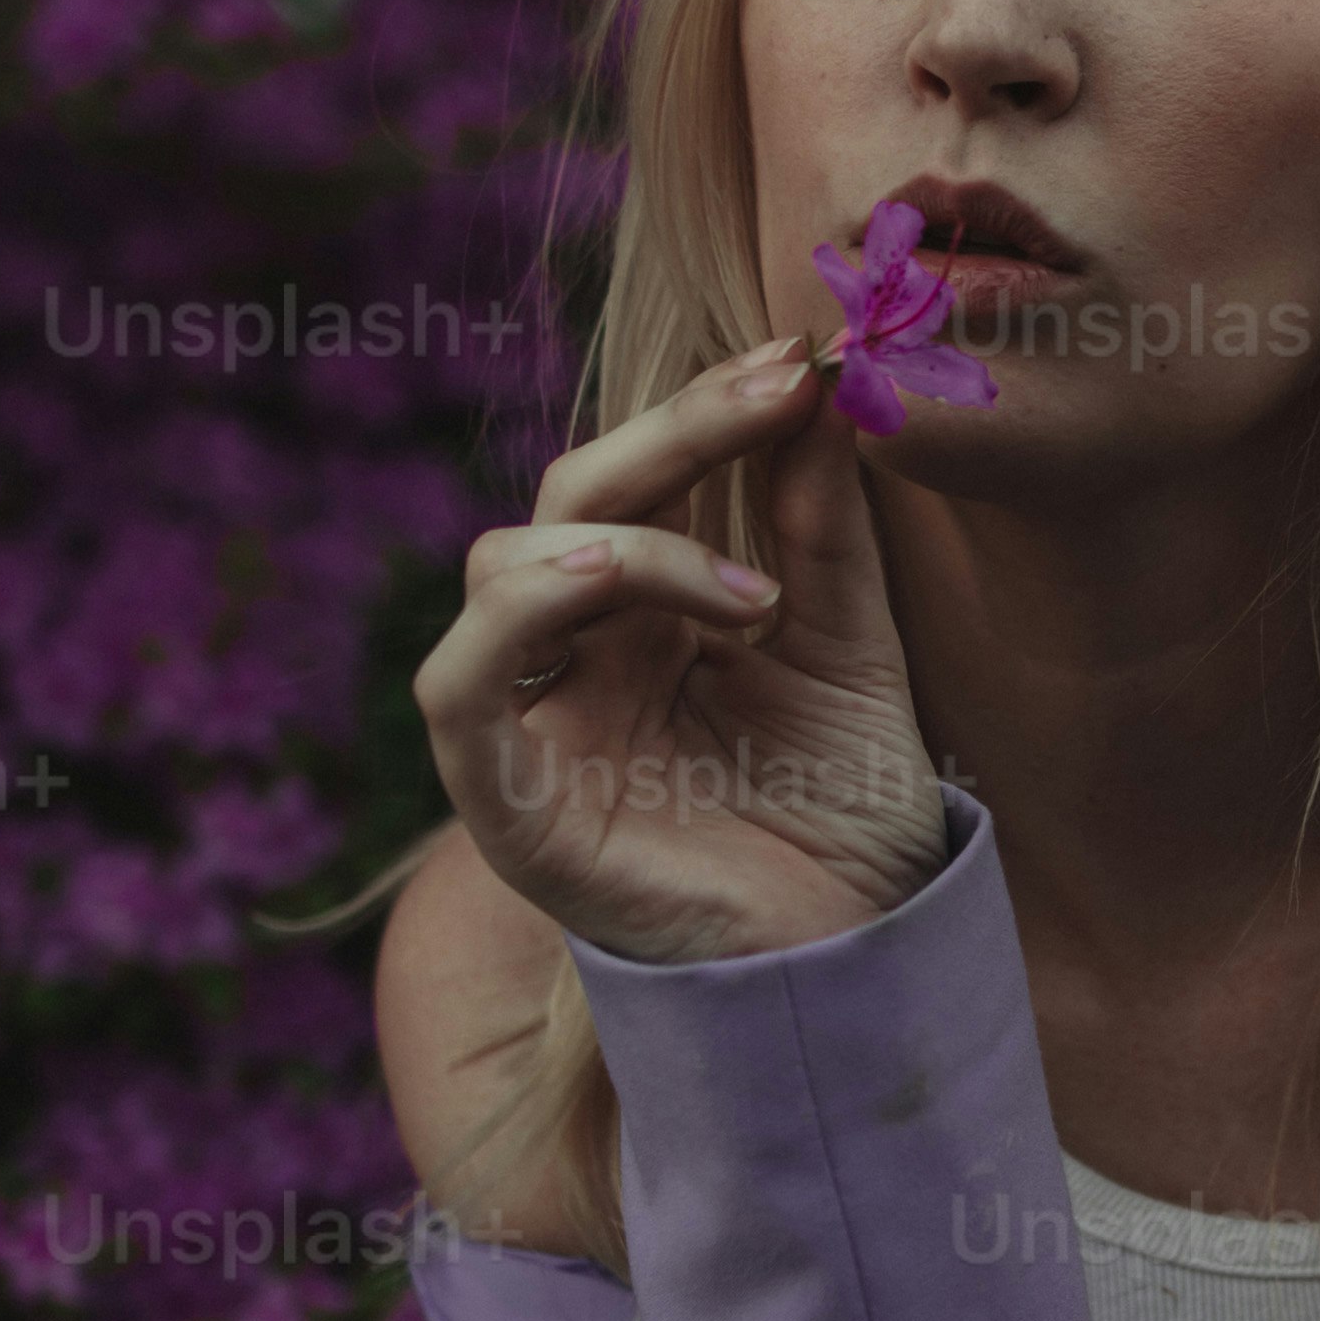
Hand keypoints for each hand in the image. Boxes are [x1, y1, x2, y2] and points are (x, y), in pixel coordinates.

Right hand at [414, 337, 952, 966]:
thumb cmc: (845, 815)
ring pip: (501, 568)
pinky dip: (509, 620)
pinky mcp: (510, 807)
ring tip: (754, 598)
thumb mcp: (851, 647)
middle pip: (569, 497)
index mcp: (647, 615)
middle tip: (776, 395)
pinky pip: (457, 692)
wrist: (863, 964)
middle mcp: (576, 657)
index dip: (706, 407)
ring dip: (625, 542)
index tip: (797, 356)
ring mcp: (535, 725)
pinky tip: (601, 582)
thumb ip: (821, 525)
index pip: (642, 476)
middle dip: (672, 433)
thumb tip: (819, 379)